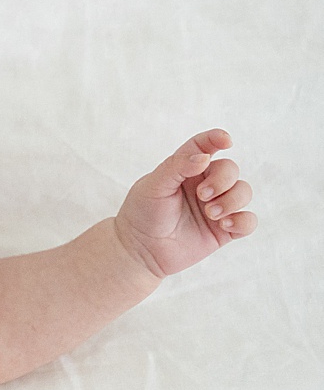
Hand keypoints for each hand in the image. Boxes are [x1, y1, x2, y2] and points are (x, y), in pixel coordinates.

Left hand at [114, 129, 255, 278]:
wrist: (140, 250)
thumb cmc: (142, 213)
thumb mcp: (153, 186)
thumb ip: (176, 167)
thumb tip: (204, 157)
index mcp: (185, 169)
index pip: (204, 146)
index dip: (216, 139)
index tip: (226, 140)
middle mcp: (204, 184)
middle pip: (230, 169)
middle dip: (222, 180)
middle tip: (203, 196)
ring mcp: (216, 206)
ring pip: (244, 192)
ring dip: (232, 200)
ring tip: (211, 214)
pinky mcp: (224, 230)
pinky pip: (249, 220)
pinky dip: (243, 220)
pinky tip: (225, 225)